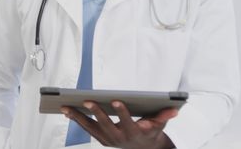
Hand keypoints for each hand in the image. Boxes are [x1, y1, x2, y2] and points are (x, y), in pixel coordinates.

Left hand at [61, 101, 177, 148]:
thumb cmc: (151, 132)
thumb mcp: (160, 125)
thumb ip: (165, 116)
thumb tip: (174, 109)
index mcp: (134, 133)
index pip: (128, 122)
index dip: (122, 112)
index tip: (116, 100)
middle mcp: (120, 138)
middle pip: (106, 125)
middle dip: (96, 113)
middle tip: (87, 101)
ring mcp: (109, 140)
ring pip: (91, 128)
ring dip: (78, 117)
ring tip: (66, 106)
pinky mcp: (101, 139)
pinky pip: (87, 129)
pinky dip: (77, 120)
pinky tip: (67, 110)